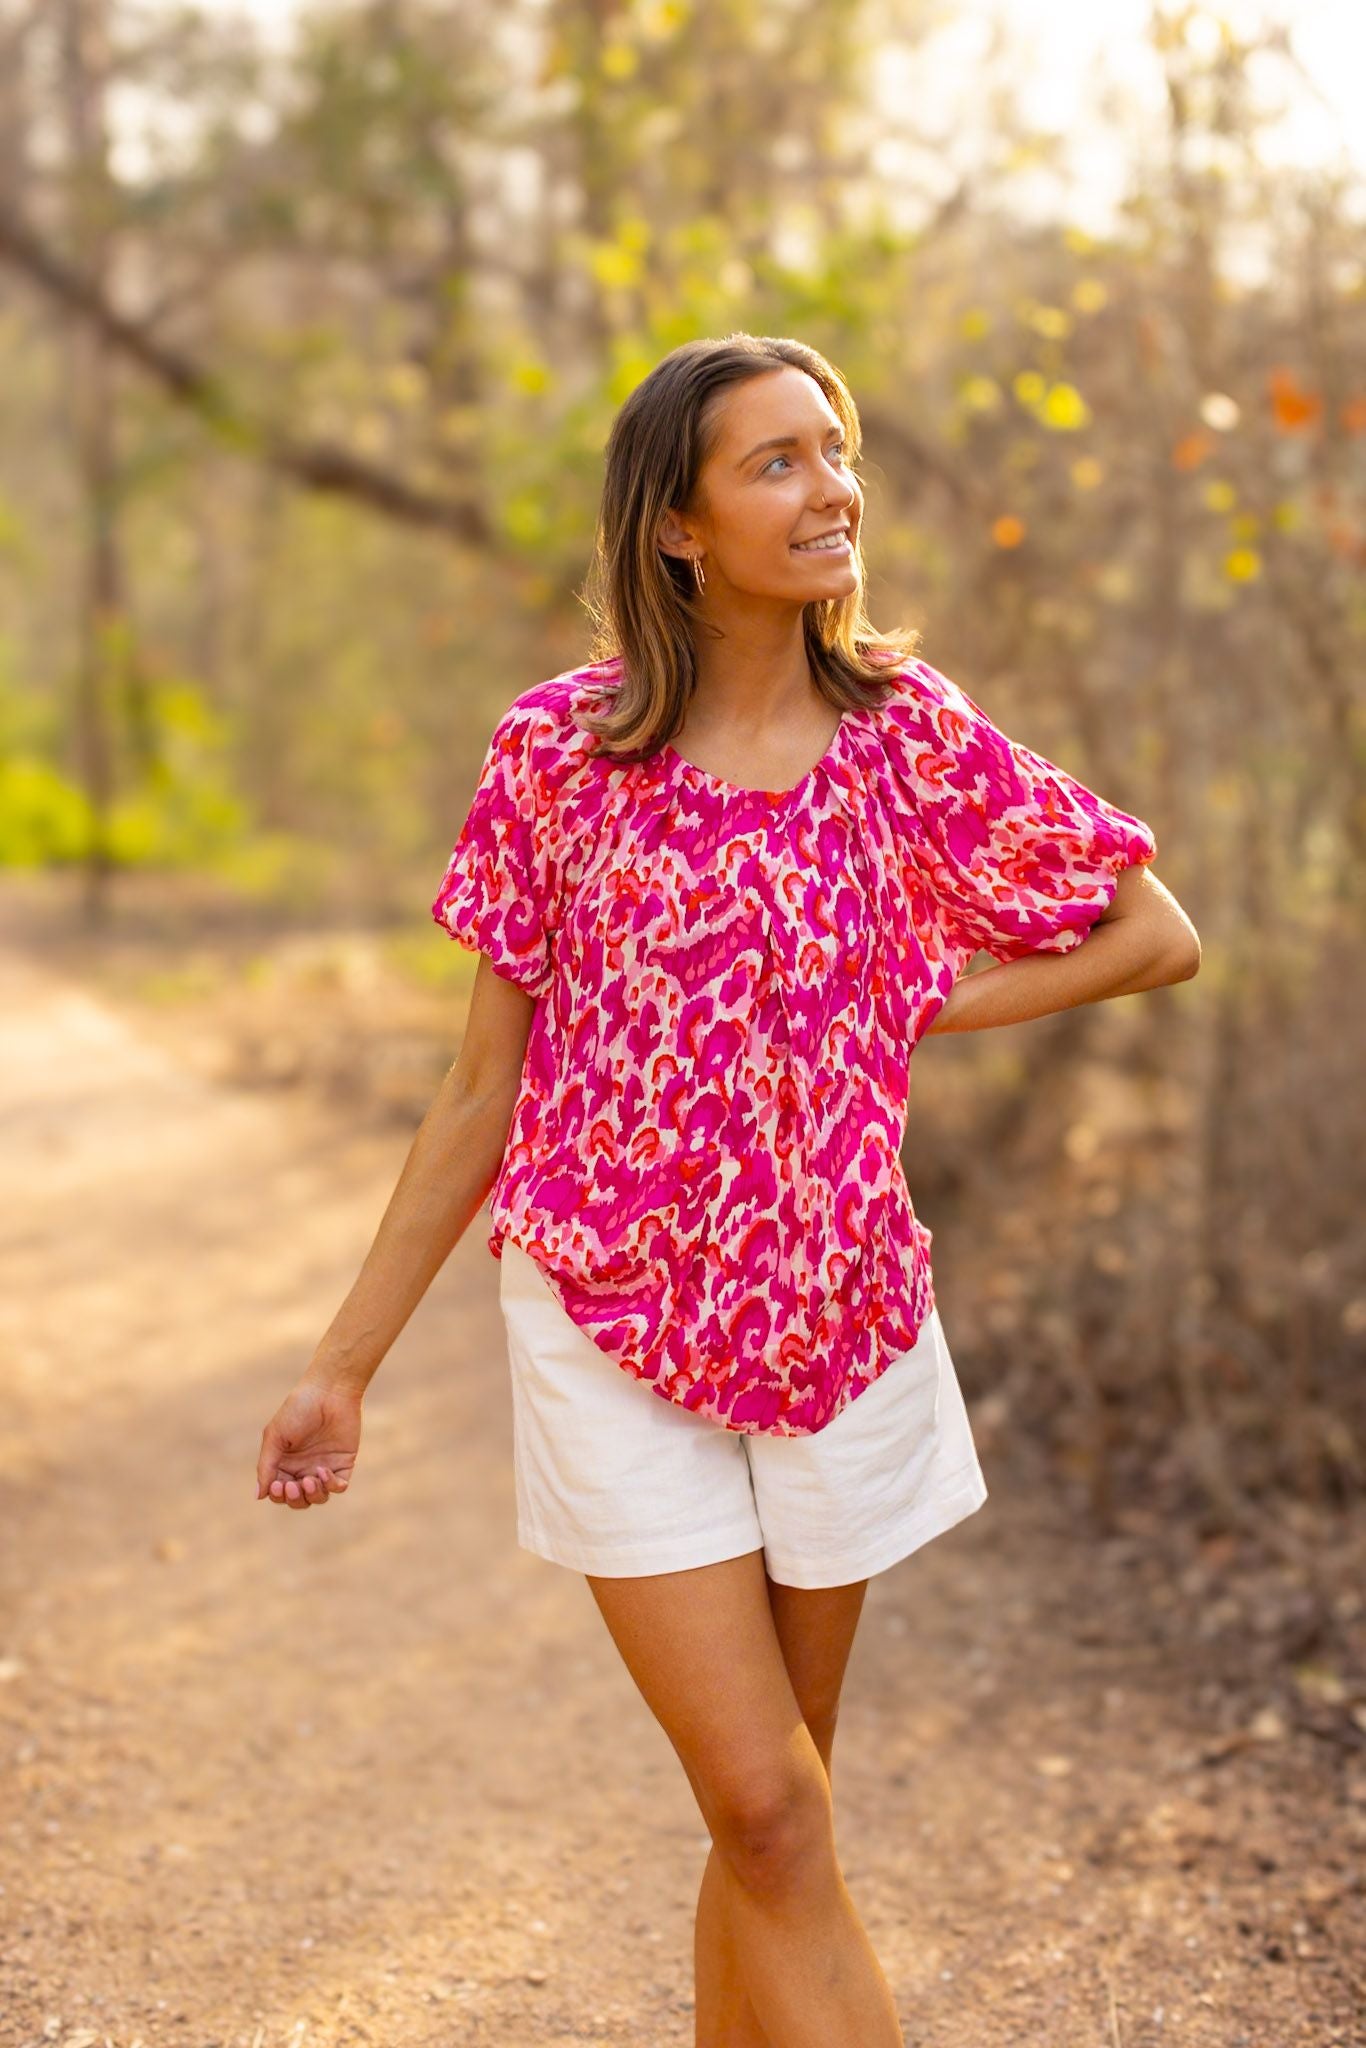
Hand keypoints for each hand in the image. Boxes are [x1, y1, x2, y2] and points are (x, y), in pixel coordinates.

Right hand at [256, 1378, 361, 1508]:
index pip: (279, 1492)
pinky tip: (323, 1471)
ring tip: (309, 1480)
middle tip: (293, 1486)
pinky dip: (331, 1485)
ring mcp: (324, 1467)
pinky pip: (339, 1486)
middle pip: (299, 1500)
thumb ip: (266, 1466)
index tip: (277, 1486)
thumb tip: (259, 1496)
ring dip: (313, 1495)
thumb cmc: (298, 1410)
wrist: (329, 1392)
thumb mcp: (275, 1436)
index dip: (278, 1495)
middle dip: (295, 1499)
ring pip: (318, 1497)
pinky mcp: (343, 1463)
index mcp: (284, 1463)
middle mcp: (304, 1468)